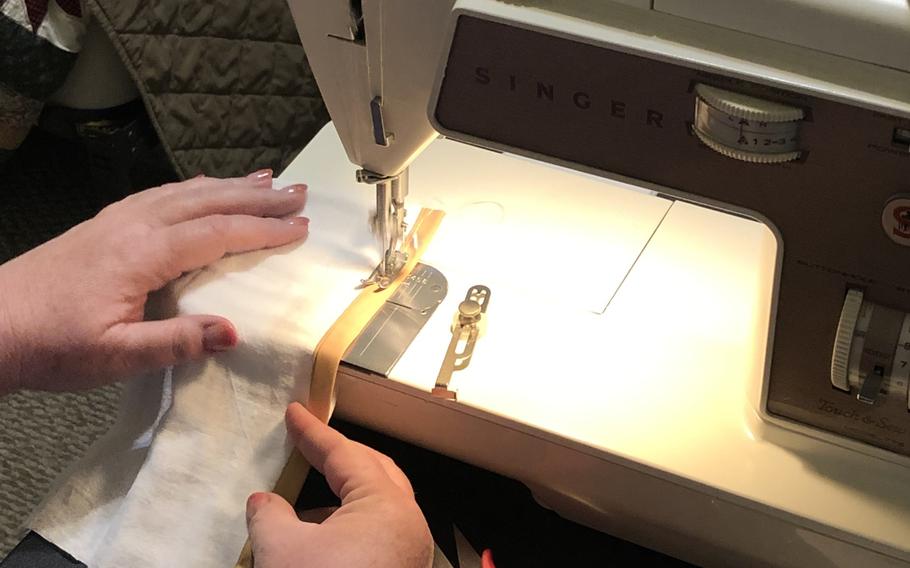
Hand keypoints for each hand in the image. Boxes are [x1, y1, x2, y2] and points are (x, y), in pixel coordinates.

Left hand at [0, 171, 308, 393]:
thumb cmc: (50, 345)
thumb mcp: (114, 356)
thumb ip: (175, 343)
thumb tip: (235, 332)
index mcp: (142, 253)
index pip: (218, 233)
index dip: (263, 230)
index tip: (301, 229)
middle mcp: (134, 225)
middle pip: (209, 200)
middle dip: (258, 196)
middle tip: (299, 193)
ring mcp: (117, 219)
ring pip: (187, 192)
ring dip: (231, 185)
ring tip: (268, 179)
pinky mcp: (104, 224)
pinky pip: (163, 194)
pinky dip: (196, 187)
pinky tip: (205, 188)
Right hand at [246, 403, 432, 567]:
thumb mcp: (282, 552)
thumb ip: (269, 516)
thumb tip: (264, 501)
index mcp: (386, 507)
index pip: (346, 453)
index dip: (314, 432)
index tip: (294, 412)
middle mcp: (408, 524)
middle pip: (374, 471)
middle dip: (339, 456)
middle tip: (308, 442)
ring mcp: (410, 552)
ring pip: (377, 505)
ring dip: (340, 496)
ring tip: (300, 501)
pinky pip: (377, 534)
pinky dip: (347, 527)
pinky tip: (317, 540)